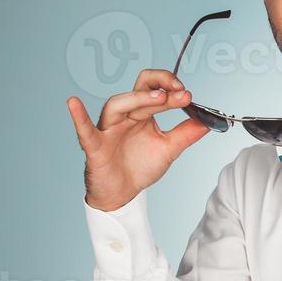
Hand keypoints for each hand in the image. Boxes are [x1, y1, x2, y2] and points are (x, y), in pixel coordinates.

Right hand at [67, 69, 210, 212]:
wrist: (123, 192)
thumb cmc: (140, 166)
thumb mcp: (169, 149)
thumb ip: (186, 134)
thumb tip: (208, 122)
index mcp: (141, 113)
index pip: (154, 90)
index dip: (170, 88)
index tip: (188, 95)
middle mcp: (124, 116)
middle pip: (138, 91)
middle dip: (159, 89)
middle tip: (179, 92)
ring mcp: (108, 129)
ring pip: (118, 105)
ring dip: (138, 99)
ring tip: (157, 98)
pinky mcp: (95, 146)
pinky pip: (84, 130)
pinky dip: (79, 117)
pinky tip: (74, 103)